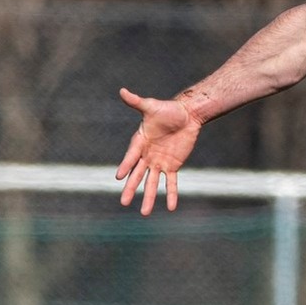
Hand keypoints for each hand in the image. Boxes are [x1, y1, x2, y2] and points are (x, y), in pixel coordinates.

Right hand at [115, 88, 202, 214]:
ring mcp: (159, 162)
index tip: (119, 177)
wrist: (186, 115)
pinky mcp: (172, 165)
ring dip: (148, 197)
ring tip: (144, 213)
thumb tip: (122, 91)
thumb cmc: (167, 110)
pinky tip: (170, 207)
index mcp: (139, 142)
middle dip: (131, 189)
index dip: (126, 166)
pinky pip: (171, 182)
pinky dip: (170, 193)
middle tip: (123, 203)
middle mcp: (146, 155)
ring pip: (152, 182)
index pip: (131, 157)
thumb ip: (136, 102)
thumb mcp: (151, 106)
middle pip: (137, 175)